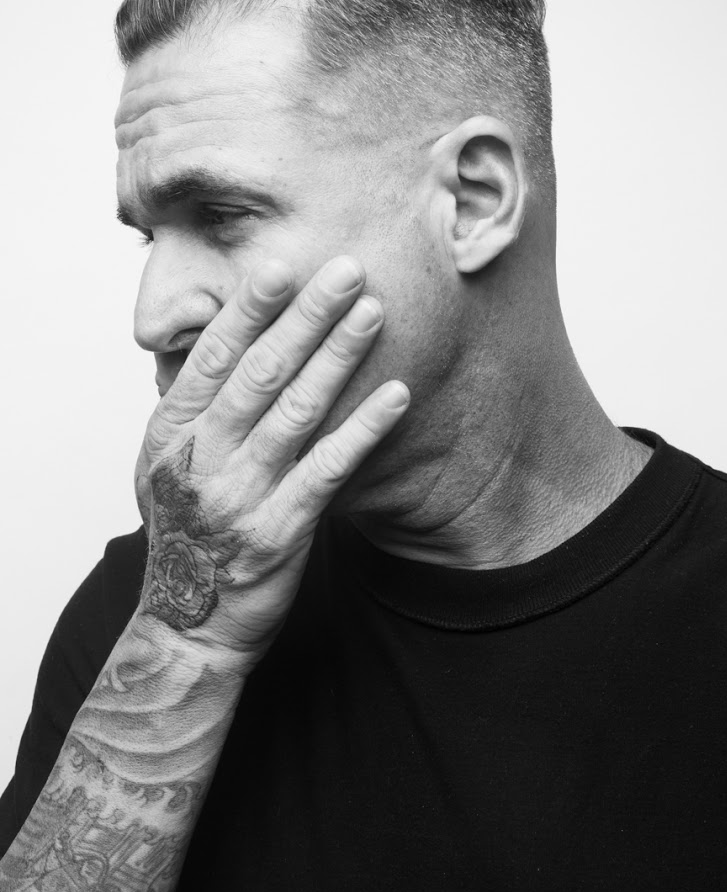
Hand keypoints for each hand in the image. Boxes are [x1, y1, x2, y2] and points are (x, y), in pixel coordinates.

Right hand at [134, 256, 408, 658]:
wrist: (187, 624)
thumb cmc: (185, 530)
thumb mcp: (165, 464)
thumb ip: (195, 406)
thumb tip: (226, 340)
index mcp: (172, 432)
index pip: (213, 357)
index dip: (250, 310)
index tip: (283, 266)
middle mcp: (202, 458)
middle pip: (261, 372)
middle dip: (307, 316)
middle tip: (345, 269)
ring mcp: (240, 495)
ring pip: (297, 411)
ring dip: (339, 357)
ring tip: (372, 312)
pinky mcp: (280, 531)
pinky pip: (329, 470)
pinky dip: (362, 429)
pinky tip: (395, 396)